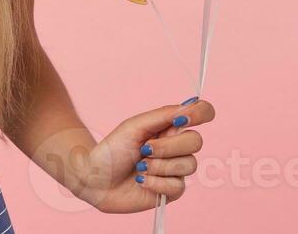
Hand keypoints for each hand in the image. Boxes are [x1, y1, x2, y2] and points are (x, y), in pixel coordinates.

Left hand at [75, 97, 214, 213]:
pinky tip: (141, 180)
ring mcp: (176, 169)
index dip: (201, 113)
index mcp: (170, 126)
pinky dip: (156, 182)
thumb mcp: (136, 126)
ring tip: (140, 166)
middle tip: (144, 149)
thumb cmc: (113, 150)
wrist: (95, 178)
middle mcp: (177, 147)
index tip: (182, 120)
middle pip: (196, 141)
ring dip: (159, 165)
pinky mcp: (171, 191)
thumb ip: (165, 115)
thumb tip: (191, 105)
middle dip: (168, 146)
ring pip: (188, 165)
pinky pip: (178, 186)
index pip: (201, 113)